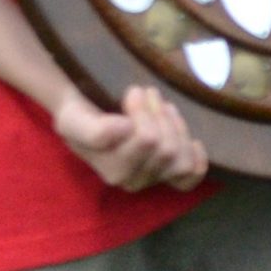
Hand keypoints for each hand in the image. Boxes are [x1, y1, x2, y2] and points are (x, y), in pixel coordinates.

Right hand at [55, 83, 208, 191]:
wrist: (83, 119)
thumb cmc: (80, 119)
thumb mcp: (74, 122)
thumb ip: (95, 131)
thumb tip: (124, 130)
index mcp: (114, 171)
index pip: (147, 140)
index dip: (145, 111)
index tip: (133, 90)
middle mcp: (134, 180)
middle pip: (166, 148)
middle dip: (159, 114)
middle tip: (147, 92)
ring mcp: (154, 178)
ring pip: (181, 159)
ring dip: (175, 127)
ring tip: (162, 106)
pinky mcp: (169, 174)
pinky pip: (191, 176)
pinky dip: (197, 159)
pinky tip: (195, 142)